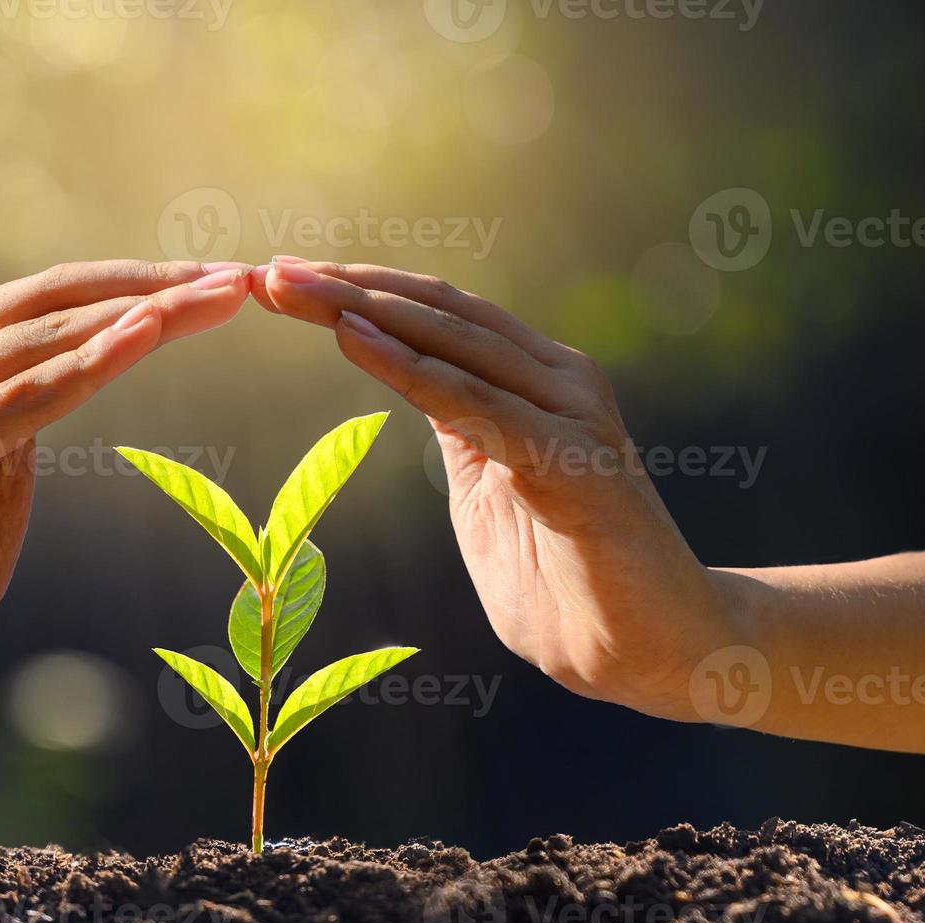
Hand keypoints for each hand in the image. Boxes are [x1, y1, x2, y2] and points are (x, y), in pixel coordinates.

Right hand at [0, 260, 252, 708]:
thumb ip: (26, 411)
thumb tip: (86, 363)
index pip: (53, 300)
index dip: (138, 281)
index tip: (220, 279)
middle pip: (57, 304)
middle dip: (157, 286)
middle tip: (242, 278)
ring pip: (46, 342)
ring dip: (141, 314)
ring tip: (215, 295)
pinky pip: (21, 403)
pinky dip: (88, 368)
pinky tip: (144, 335)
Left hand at [254, 258, 739, 720]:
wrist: (656, 651)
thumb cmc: (568, 581)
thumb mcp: (491, 491)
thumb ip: (462, 435)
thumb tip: (419, 392)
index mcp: (534, 383)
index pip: (437, 317)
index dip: (360, 293)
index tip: (283, 282)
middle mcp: (556, 380)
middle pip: (437, 311)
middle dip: (346, 288)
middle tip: (268, 270)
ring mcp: (570, 414)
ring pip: (452, 341)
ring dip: (364, 310)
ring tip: (292, 289)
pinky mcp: (571, 462)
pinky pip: (474, 403)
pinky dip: (408, 368)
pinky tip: (352, 339)